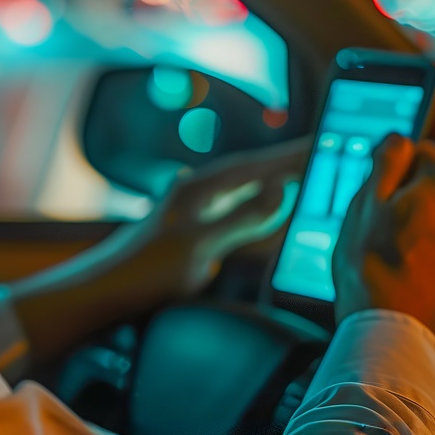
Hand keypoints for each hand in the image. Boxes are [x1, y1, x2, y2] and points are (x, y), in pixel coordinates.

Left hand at [108, 137, 308, 306]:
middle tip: (330, 155)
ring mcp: (194, 211)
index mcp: (199, 188)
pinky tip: (264, 205)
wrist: (104, 294)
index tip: (328, 141)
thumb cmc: (145, 271)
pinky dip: (258, 207)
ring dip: (275, 182)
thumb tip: (281, 187)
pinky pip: (234, 211)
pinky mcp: (192, 231)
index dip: (294, 154)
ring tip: (308, 176)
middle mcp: (197, 193)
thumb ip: (241, 218)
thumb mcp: (199, 246)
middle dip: (290, 163)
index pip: (257, 164)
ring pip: (244, 190)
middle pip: (253, 173)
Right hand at [333, 135, 434, 339]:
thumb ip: (387, 159)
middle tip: (377, 222)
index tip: (373, 191)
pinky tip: (403, 266)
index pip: (421, 151)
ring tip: (388, 247)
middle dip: (407, 195)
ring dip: (418, 222)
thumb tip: (399, 140)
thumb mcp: (367, 200)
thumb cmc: (375, 265)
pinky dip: (429, 249)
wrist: (393, 331)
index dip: (391, 168)